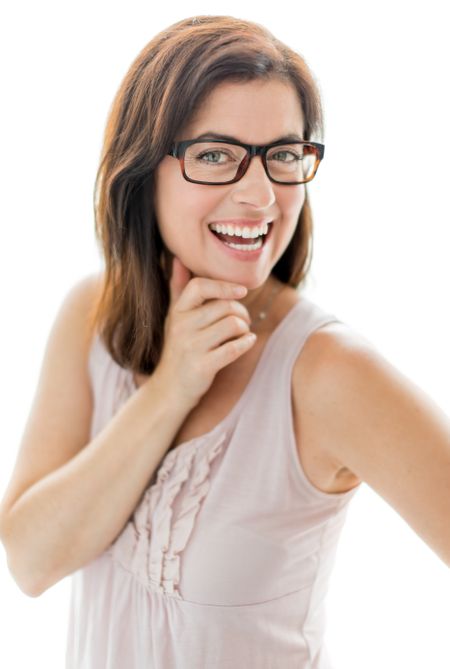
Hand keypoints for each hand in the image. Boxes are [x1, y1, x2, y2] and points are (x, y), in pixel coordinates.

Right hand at [155, 255, 256, 409]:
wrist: (169, 390)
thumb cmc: (178, 348)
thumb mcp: (174, 317)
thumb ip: (178, 287)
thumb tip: (178, 258)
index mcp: (177, 312)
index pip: (199, 286)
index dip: (224, 286)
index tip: (242, 291)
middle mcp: (181, 327)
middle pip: (224, 306)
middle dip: (242, 311)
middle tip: (244, 320)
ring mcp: (191, 347)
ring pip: (232, 325)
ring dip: (244, 328)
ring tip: (243, 332)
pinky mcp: (202, 366)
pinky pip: (233, 349)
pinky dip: (246, 343)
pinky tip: (248, 342)